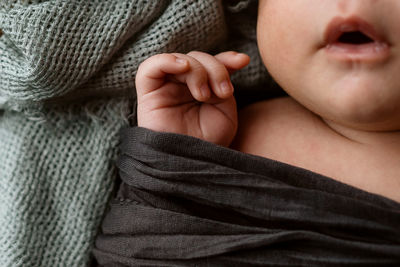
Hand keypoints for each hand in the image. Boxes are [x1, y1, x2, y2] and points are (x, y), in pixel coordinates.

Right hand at [135, 51, 249, 145]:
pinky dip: (167, 61)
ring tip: (204, 95)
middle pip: (197, 59)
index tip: (242, 61)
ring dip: (197, 71)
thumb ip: (223, 84)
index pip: (211, 65)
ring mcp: (165, 89)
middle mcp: (182, 87)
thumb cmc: (209, 141)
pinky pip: (150, 68)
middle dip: (215, 70)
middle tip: (222, 93)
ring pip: (179, 60)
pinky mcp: (148, 94)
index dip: (226, 59)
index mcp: (201, 90)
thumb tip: (229, 61)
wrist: (191, 163)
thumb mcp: (226, 111)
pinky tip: (183, 67)